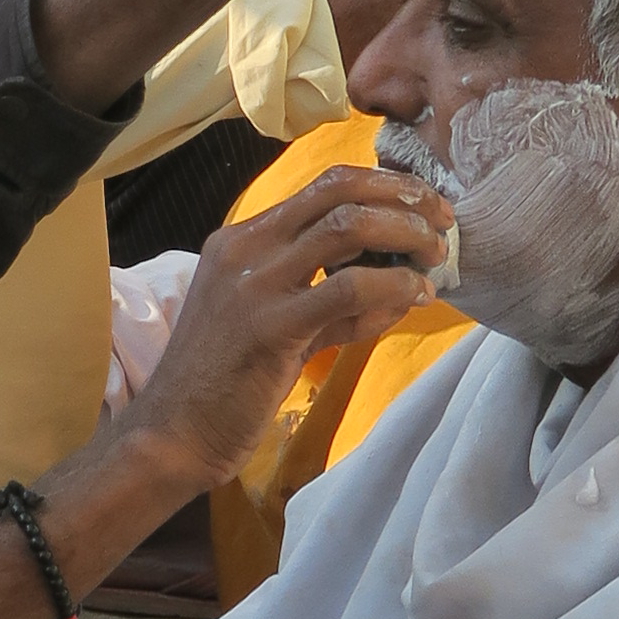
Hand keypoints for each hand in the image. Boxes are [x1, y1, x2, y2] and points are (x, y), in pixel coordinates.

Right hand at [119, 161, 458, 487]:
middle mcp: (244, 248)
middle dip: (404, 197)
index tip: (423, 202)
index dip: (383, 184)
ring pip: (346, 228)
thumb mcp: (274, 321)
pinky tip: (415, 298)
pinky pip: (347, 289)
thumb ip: (326, 297)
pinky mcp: (270, 327)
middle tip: (444, 220)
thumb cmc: (224, 383)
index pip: (323, 184)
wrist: (174, 433)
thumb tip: (398, 283)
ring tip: (437, 256)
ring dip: (405, 235)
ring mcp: (253, 285)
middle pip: (338, 191)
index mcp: (241, 238)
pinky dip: (392, 287)